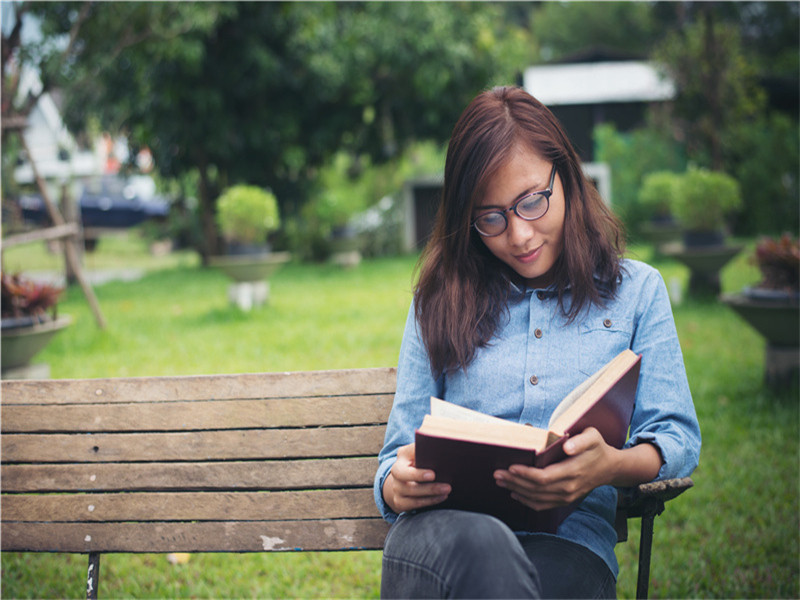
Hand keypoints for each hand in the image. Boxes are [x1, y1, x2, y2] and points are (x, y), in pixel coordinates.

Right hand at [382, 443, 450, 513]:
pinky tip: (441, 497)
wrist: (408, 479)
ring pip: (410, 492)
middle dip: (424, 482)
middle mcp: (395, 471)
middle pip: (403, 476)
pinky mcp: (399, 501)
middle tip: (446, 486)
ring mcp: (396, 487)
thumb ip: (429, 448)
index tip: (433, 474)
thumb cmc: (423, 461)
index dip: (417, 469)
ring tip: (447, 490)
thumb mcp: (423, 452)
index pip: (406, 457)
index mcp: (402, 456)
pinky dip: (428, 501)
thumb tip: (445, 444)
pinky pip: (413, 504)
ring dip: (431, 493)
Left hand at [493, 427, 623, 510]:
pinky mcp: (565, 500)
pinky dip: (527, 501)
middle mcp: (569, 487)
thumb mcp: (593, 437)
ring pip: (537, 498)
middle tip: (497, 474)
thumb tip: (566, 446)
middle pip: (536, 489)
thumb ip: (580, 441)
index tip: (510, 467)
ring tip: (500, 481)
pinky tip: (514, 493)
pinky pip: (543, 505)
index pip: (544, 477)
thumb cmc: (597, 447)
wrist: (609, 468)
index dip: (525, 474)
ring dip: (516, 490)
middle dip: (515, 482)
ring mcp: (567, 496)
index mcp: (573, 471)